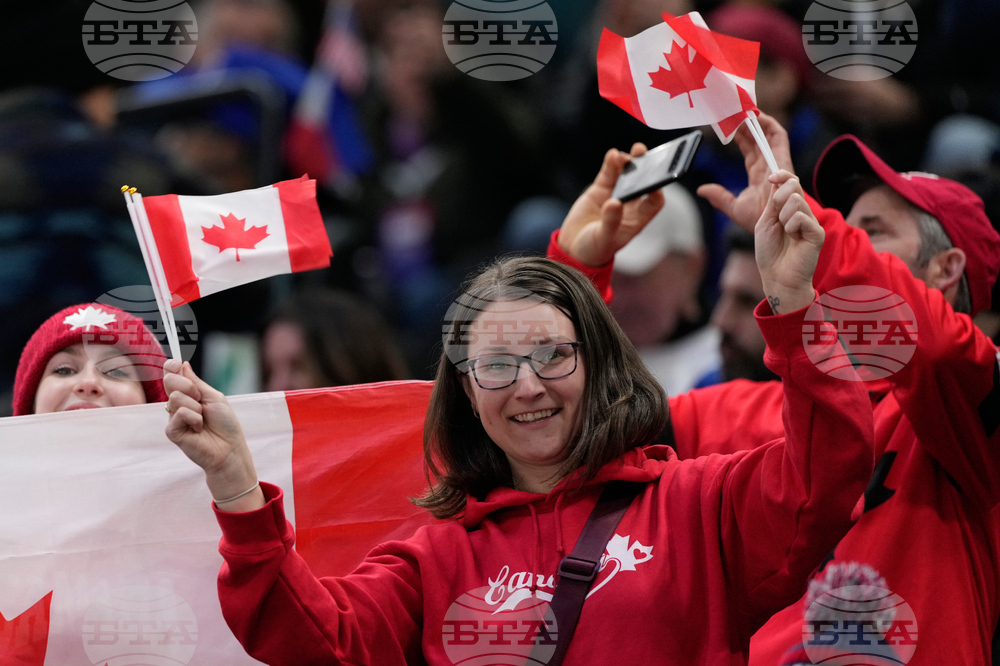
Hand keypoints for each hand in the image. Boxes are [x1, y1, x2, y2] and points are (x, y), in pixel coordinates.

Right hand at [163, 359, 263, 511]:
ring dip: (196, 406)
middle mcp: (177, 404)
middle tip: (201, 400)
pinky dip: (194, 418)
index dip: (171, 367)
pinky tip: (198, 429)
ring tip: (203, 419)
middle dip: (188, 386)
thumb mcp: (214, 397)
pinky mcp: (172, 431)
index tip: (176, 364)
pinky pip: (179, 413)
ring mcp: (173, 418)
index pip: (172, 375)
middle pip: (170, 381)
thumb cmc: (225, 424)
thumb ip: (196, 382)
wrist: (229, 448)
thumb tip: (182, 364)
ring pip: (175, 397)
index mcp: (187, 394)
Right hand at [557, 143, 665, 266]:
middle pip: (642, 182)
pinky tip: (612, 155)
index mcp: (637, 220)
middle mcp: (629, 205)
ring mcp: (615, 194)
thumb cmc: (594, 250)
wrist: (573, 248)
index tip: (653, 180)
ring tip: (624, 156)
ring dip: (627, 162)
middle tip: (642, 154)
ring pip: (626, 173)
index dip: (656, 190)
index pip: (654, 202)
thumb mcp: (603, 239)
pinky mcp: (600, 189)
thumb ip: (610, 222)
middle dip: (644, 167)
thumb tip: (614, 202)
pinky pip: (609, 173)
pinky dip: (611, 163)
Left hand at [696, 112, 792, 231]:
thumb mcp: (733, 207)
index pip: (747, 148)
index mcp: (757, 173)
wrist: (776, 227)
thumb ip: (719, 196)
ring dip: (757, 120)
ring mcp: (775, 161)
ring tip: (743, 108)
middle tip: (732, 110)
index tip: (726, 124)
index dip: (738, 135)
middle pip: (756, 138)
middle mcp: (767, 164)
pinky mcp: (783, 159)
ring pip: (767, 134)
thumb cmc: (760, 220)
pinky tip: (758, 116)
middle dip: (746, 123)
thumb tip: (702, 190)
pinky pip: (779, 136)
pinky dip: (770, 124)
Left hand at [755, 170, 823, 314]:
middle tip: (777, 219)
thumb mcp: (766, 222)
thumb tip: (776, 180)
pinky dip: (791, 227)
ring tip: (785, 233)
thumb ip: (772, 203)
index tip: (771, 177)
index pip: (792, 183)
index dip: (783, 175)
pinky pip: (801, 217)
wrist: (777, 277)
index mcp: (790, 209)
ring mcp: (812, 222)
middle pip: (794, 187)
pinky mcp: (817, 233)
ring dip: (783, 217)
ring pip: (796, 201)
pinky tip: (794, 239)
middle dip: (779, 199)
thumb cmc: (770, 252)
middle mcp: (803, 212)